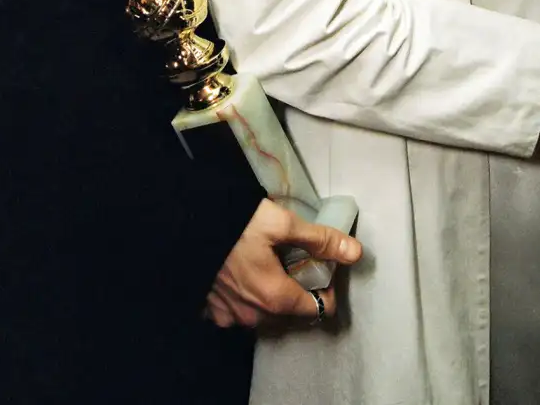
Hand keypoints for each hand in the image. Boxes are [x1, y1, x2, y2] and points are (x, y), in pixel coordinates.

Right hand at [205, 198, 361, 328]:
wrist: (184, 224)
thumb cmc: (235, 224)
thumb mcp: (281, 223)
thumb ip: (319, 240)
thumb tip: (355, 252)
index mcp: (276, 298)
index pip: (318, 309)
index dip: (327, 287)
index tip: (322, 265)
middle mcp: (254, 316)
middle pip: (291, 312)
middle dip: (300, 289)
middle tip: (296, 258)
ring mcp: (230, 316)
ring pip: (264, 313)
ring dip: (273, 293)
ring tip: (270, 262)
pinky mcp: (211, 310)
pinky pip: (239, 310)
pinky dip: (247, 296)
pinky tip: (244, 271)